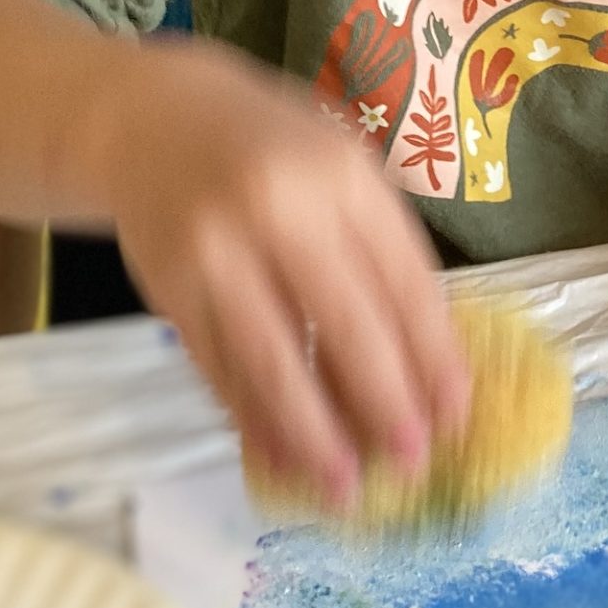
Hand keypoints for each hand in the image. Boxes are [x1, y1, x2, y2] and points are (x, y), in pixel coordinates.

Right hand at [101, 44, 470, 507]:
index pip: (403, 280)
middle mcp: (279, 209)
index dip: (434, 354)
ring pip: (272, 358)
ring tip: (343, 487)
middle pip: (345, 323)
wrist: (150, 121)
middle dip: (383, 401)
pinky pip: (217, 366)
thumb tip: (431, 366)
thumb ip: (383, 250)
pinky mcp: (168, 288)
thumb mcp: (341, 171)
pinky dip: (250, 418)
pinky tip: (279, 457)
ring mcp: (216, 251)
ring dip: (311, 431)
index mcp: (343, 176)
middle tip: (412, 461)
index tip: (457, 413)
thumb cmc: (273, 153)